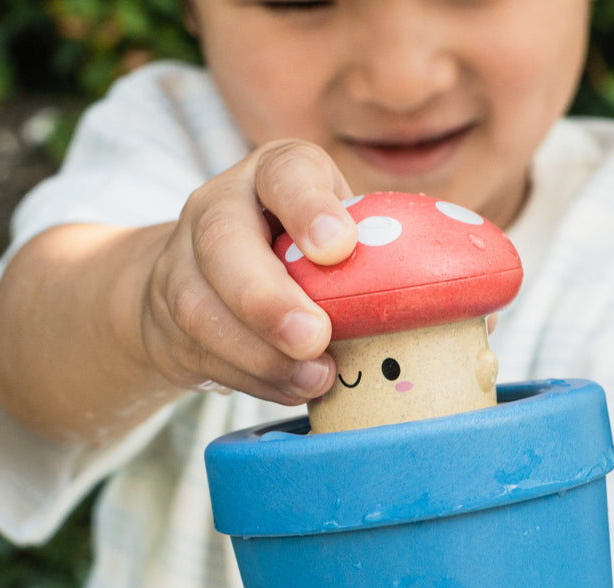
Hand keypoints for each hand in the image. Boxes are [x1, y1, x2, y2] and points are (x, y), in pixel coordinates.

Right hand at [140, 139, 358, 403]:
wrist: (203, 281)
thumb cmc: (297, 256)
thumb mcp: (331, 234)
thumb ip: (368, 255)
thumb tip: (444, 302)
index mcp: (271, 176)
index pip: (285, 172)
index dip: (308, 207)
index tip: (338, 247)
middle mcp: (218, 209)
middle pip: (222, 242)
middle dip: (268, 298)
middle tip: (314, 336)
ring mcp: (183, 266)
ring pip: (202, 310)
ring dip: (262, 354)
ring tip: (315, 378)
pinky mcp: (169, 324)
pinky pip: (204, 355)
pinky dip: (254, 379)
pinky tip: (292, 389)